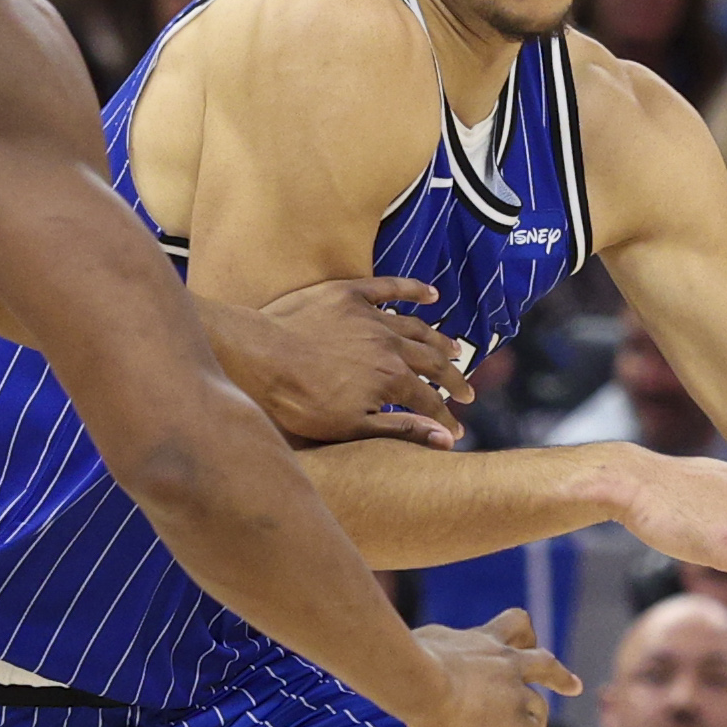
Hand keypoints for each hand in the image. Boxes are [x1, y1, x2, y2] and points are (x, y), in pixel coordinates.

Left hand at [236, 277, 471, 445]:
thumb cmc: (299, 401)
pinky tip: (431, 293)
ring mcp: (370, 317)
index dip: (445, 418)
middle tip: (468, 392)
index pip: (430, 401)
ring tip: (454, 350)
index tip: (457, 431)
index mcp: (392, 379)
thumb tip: (446, 439)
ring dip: (439, 340)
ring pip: (416, 327)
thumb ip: (402, 430)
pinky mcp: (349, 295)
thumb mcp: (351, 427)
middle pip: (432, 362)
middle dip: (454, 380)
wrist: (258, 357)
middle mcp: (390, 345)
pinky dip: (413, 289)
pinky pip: (389, 287)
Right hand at [401, 608, 580, 726]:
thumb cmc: (412, 658)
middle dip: (559, 676)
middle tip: (573, 685)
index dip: (523, 635)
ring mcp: (516, 693)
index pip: (514, 626)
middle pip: (544, 663)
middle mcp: (508, 663)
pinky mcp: (516, 722)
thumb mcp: (430, 639)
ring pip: (540, 708)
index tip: (526, 641)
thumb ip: (440, 645)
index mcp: (486, 639)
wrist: (421, 680)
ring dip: (538, 725)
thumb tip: (424, 648)